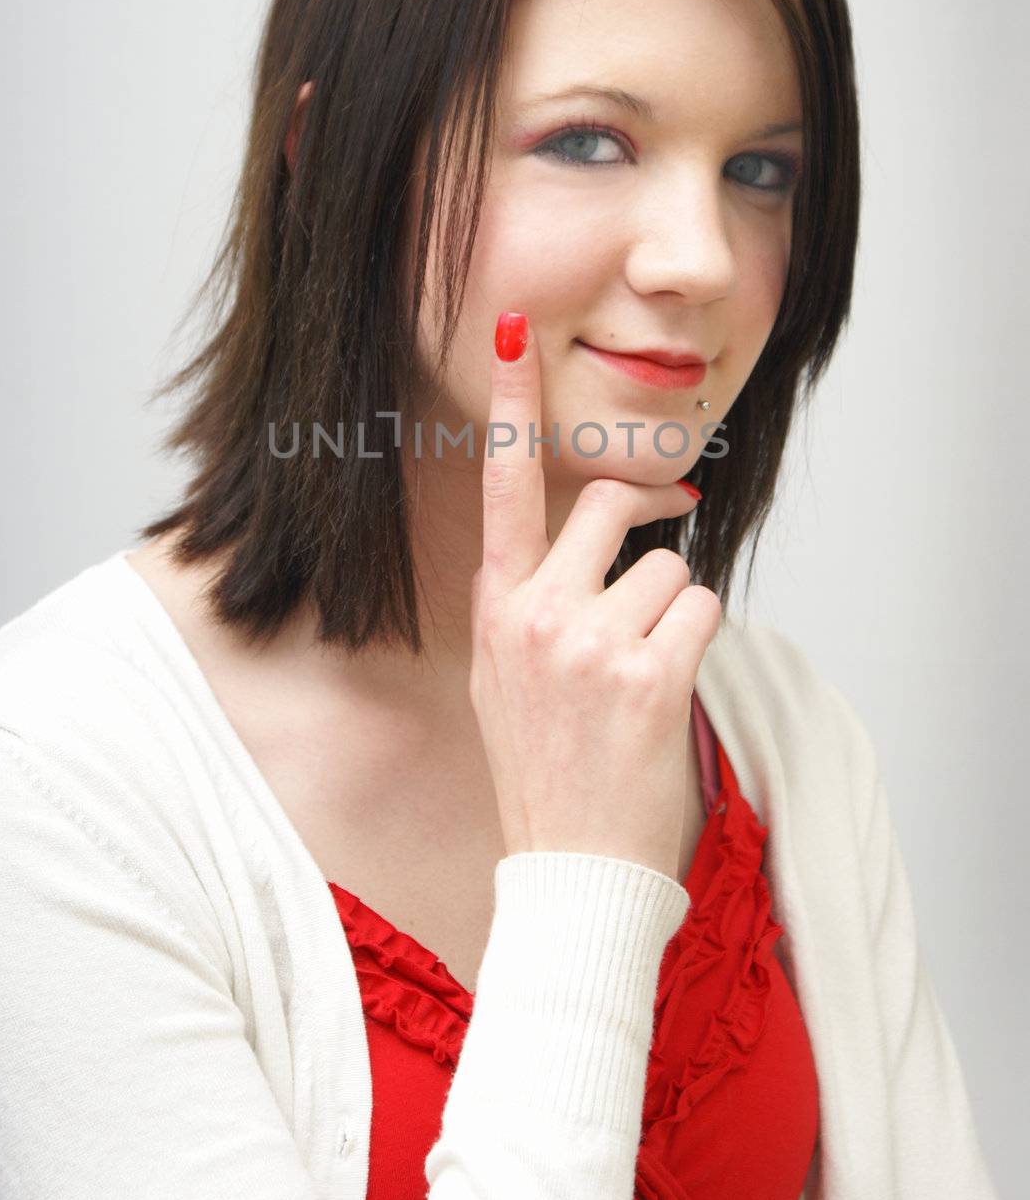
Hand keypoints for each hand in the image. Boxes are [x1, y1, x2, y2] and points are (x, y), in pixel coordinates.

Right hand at [467, 313, 722, 880]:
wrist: (571, 869)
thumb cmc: (544, 769)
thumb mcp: (503, 674)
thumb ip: (528, 598)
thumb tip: (588, 536)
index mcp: (496, 607)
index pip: (504, 486)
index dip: (515, 404)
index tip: (514, 330)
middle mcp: (534, 612)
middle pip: (611, 502)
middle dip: (648, 513)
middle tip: (669, 525)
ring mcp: (589, 640)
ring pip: (670, 566)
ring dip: (674, 611)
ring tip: (642, 676)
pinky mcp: (648, 672)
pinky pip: (702, 608)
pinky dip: (698, 643)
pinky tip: (663, 695)